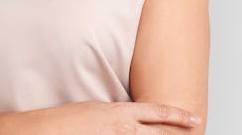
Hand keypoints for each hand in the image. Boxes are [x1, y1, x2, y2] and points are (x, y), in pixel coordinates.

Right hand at [34, 99, 201, 133]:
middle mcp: (123, 128)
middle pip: (160, 134)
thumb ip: (118, 115)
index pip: (158, 112)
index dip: (179, 116)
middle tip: (195, 133)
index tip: (195, 118)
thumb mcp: (98, 110)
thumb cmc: (68, 121)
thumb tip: (131, 120)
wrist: (46, 130)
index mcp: (121, 112)